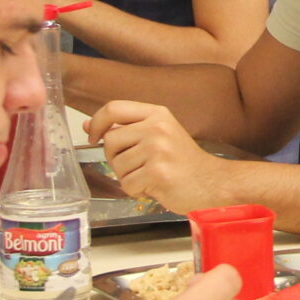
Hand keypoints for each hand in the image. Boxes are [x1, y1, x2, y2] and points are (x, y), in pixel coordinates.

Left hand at [85, 102, 240, 211]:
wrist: (212, 182)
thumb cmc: (182, 160)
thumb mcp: (158, 134)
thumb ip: (125, 128)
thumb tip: (87, 125)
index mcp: (157, 114)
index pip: (114, 108)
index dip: (97, 122)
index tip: (92, 136)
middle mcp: (158, 127)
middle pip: (111, 141)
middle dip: (115, 158)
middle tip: (136, 165)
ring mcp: (158, 150)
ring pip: (117, 166)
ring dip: (128, 176)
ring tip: (149, 175)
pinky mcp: (158, 172)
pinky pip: (127, 184)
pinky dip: (136, 190)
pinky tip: (154, 186)